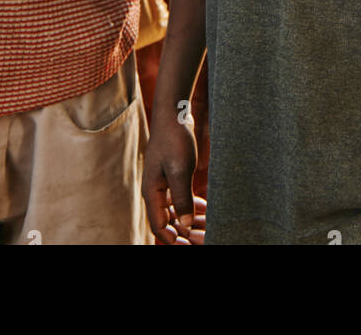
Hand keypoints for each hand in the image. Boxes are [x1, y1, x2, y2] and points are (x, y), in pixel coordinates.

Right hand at [142, 113, 202, 243]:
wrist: (174, 114)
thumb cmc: (175, 140)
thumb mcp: (181, 170)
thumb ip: (182, 198)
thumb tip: (184, 225)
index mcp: (152, 192)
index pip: (159, 226)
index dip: (173, 240)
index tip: (190, 246)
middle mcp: (156, 191)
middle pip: (168, 221)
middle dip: (184, 233)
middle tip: (204, 238)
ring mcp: (164, 184)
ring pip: (175, 211)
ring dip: (190, 221)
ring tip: (208, 226)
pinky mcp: (173, 176)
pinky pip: (181, 199)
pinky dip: (192, 207)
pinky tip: (206, 210)